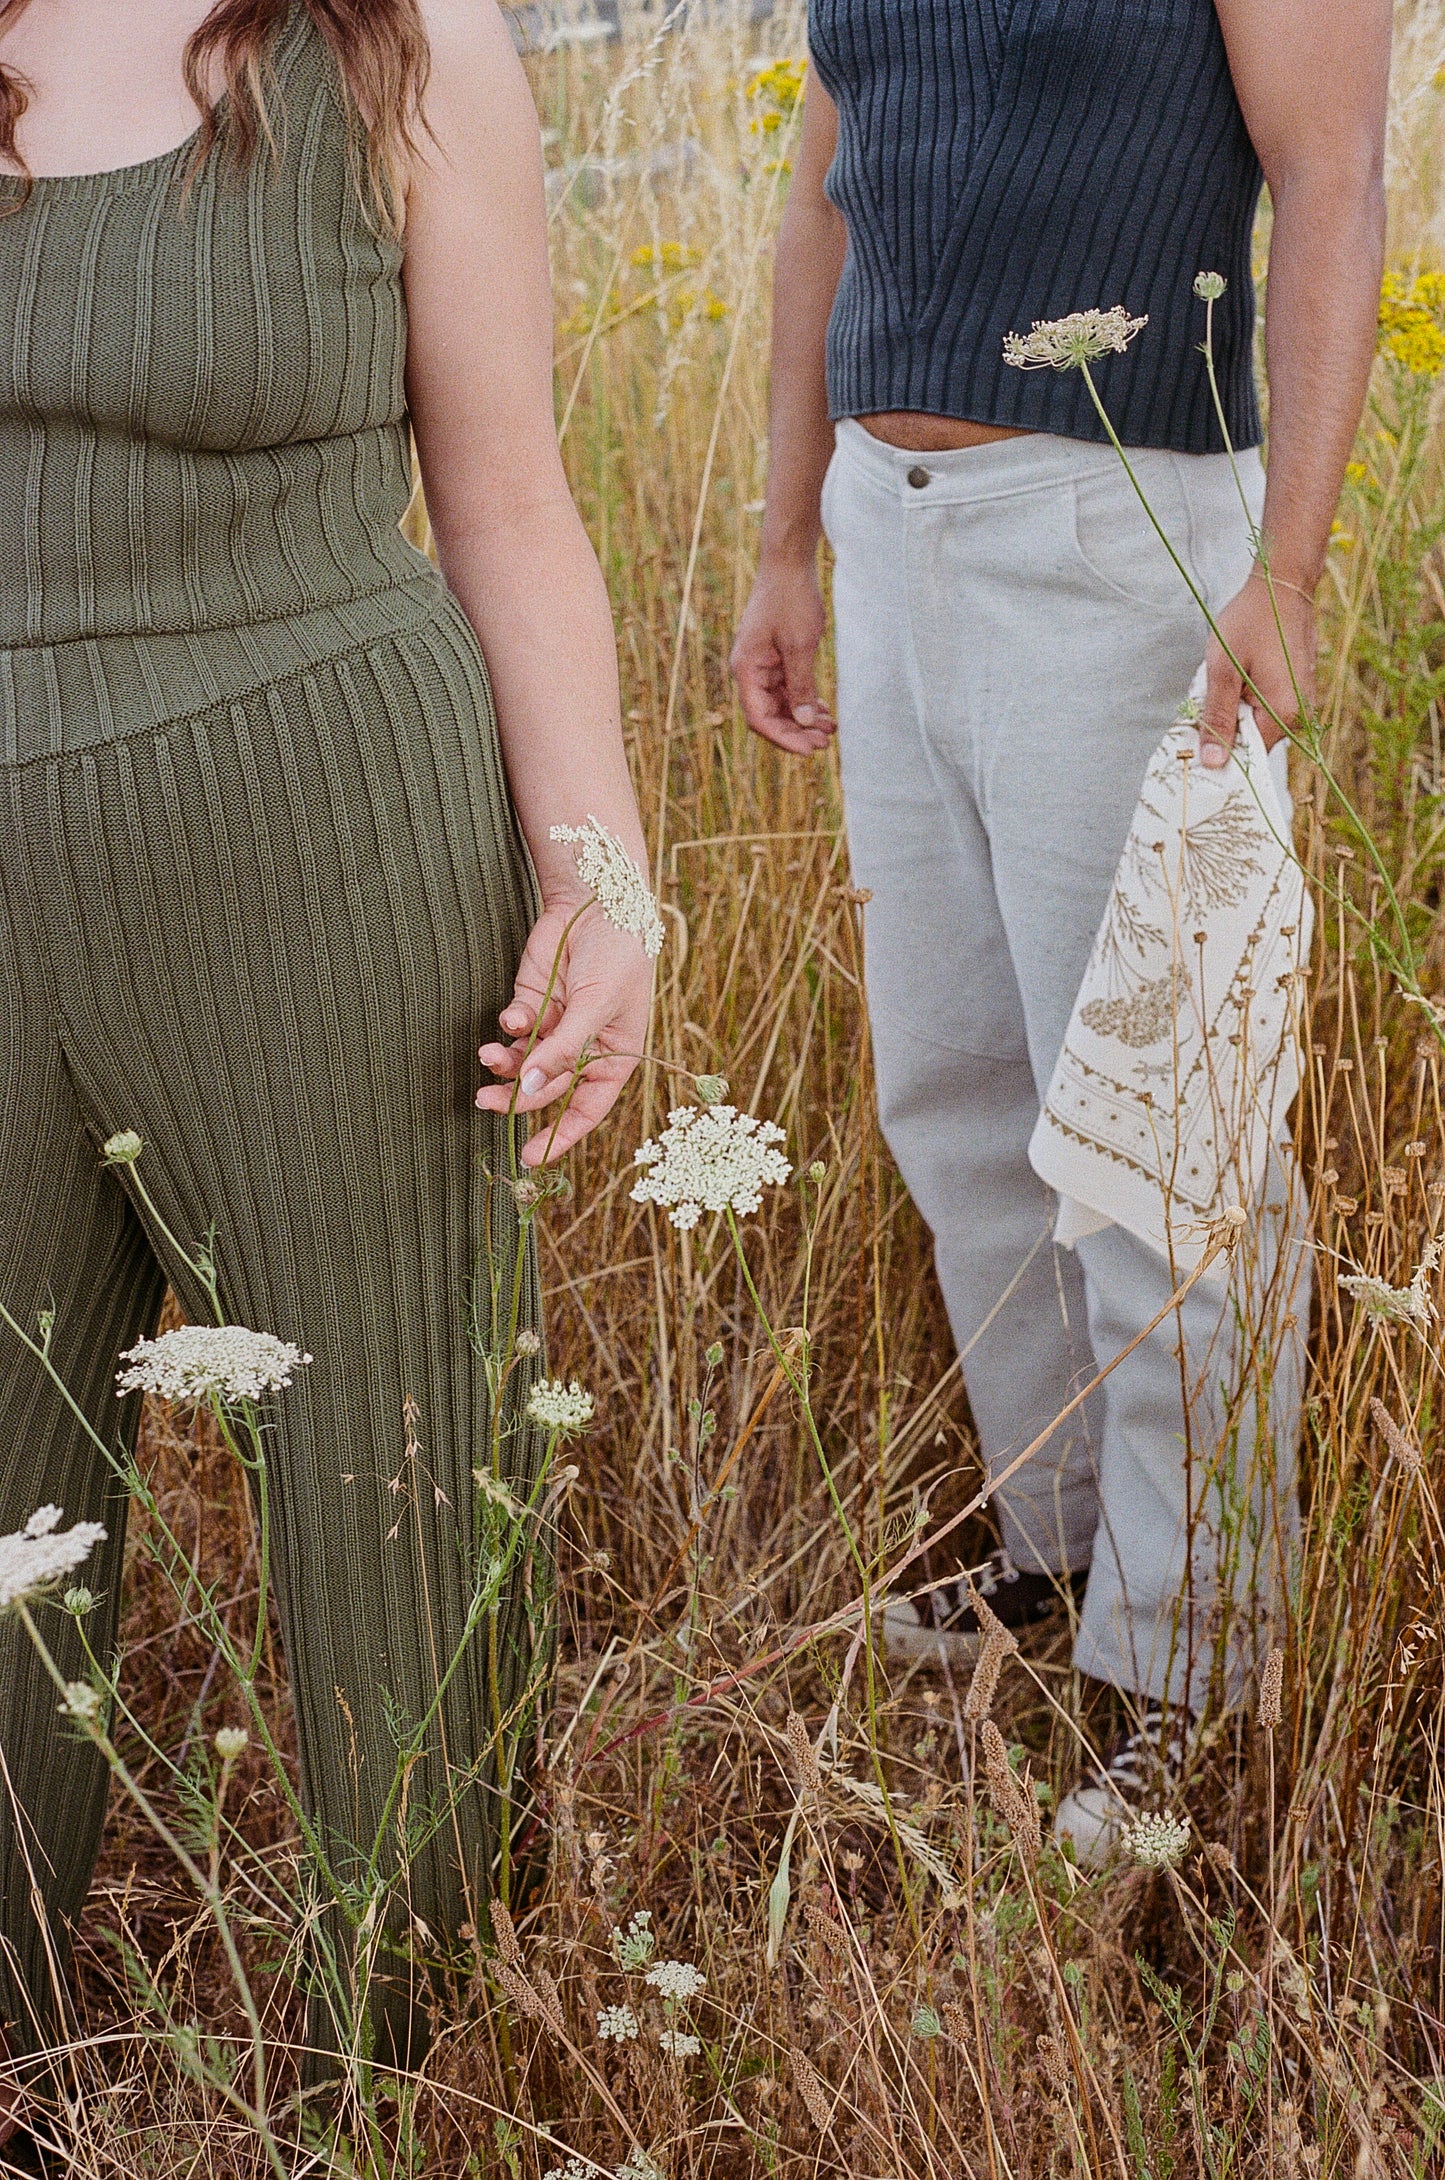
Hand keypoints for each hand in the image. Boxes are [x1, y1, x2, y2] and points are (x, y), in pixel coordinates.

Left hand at [477, 900, 653, 1165]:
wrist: (599, 902)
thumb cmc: (618, 958)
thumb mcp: (597, 1009)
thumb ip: (562, 1051)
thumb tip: (531, 1091)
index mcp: (614, 1059)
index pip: (586, 1110)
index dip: (560, 1136)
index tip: (529, 1156)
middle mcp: (583, 1050)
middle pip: (547, 1088)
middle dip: (517, 1096)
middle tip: (486, 1101)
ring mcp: (556, 1027)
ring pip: (524, 1062)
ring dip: (505, 1063)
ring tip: (488, 1055)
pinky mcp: (533, 1003)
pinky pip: (516, 1029)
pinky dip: (509, 1027)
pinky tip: (511, 1018)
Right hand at [729, 557, 834, 753]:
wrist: (789, 563)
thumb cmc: (790, 599)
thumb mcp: (800, 646)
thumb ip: (801, 686)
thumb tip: (802, 722)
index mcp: (745, 669)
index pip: (759, 717)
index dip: (783, 738)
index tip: (808, 751)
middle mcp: (748, 670)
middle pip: (769, 714)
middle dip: (796, 731)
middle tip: (824, 744)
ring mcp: (761, 664)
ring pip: (780, 703)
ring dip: (802, 718)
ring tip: (829, 730)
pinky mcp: (774, 657)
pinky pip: (786, 688)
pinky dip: (804, 700)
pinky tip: (823, 711)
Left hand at [1198, 565, 1315, 766]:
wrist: (1283, 586)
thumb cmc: (1253, 621)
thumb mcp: (1223, 671)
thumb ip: (1217, 718)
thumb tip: (1213, 762)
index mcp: (1282, 715)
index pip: (1247, 758)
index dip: (1220, 754)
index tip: (1196, 745)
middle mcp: (1297, 716)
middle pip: (1251, 742)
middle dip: (1224, 726)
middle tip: (1208, 695)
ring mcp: (1299, 703)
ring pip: (1254, 723)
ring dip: (1232, 709)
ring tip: (1225, 678)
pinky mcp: (1294, 691)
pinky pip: (1263, 707)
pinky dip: (1244, 698)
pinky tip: (1237, 675)